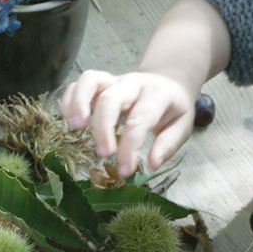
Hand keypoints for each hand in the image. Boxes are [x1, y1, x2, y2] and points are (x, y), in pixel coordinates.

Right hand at [60, 69, 194, 176]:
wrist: (167, 80)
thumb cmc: (172, 108)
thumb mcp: (182, 125)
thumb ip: (168, 144)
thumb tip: (152, 164)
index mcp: (156, 95)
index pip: (139, 121)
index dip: (130, 148)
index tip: (125, 171)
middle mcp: (132, 84)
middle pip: (111, 99)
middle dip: (103, 128)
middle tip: (103, 154)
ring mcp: (113, 80)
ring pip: (89, 80)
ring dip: (78, 103)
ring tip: (75, 128)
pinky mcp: (99, 83)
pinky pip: (78, 83)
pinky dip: (69, 99)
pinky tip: (69, 121)